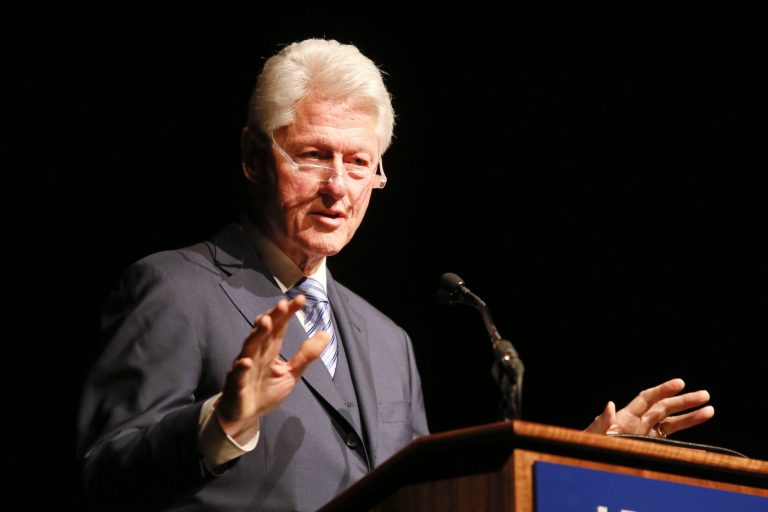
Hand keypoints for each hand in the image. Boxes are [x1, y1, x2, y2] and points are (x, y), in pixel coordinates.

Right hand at [216, 296, 329, 443]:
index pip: (280, 327)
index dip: (288, 313)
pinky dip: (240, 368)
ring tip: (266, 322)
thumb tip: (326, 333)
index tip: (300, 299)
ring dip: (257, 334)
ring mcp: (244, 367)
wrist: (244, 416)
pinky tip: (245, 362)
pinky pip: (237, 375)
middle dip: (273, 317)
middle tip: (283, 304)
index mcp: (270, 349)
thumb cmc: (265, 391)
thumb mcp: (291, 373)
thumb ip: (306, 355)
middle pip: (265, 331)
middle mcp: (256, 353)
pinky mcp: (236, 384)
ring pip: (250, 347)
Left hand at [585, 378, 714, 437]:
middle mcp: (639, 419)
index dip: (663, 390)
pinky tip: (701, 420)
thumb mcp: (595, 434)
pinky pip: (672, 432)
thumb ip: (603, 421)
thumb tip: (610, 405)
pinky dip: (686, 426)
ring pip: (672, 419)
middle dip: (684, 400)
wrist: (592, 455)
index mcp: (626, 416)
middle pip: (664, 406)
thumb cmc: (592, 444)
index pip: (647, 398)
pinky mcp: (651, 441)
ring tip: (710, 407)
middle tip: (705, 394)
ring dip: (690, 413)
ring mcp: (646, 429)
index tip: (679, 383)